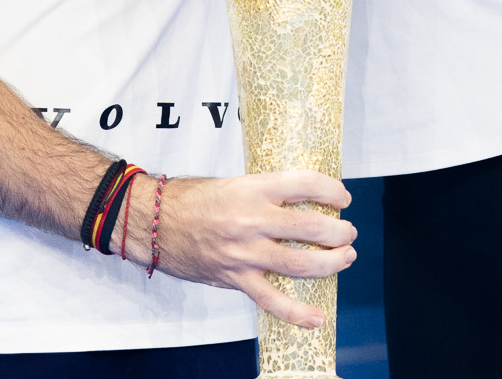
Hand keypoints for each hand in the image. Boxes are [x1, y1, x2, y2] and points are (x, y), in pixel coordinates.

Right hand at [144, 171, 356, 328]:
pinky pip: (271, 300)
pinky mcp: (235, 278)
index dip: (332, 191)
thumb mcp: (233, 183)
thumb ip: (265, 194)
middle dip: (339, 231)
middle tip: (348, 232)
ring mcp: (244, 253)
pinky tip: (317, 318)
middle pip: (310, 226)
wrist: (153, 223)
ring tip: (346, 257)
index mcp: (252, 189)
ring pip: (299, 263)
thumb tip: (301, 201)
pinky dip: (296, 313)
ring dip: (331, 263)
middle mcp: (251, 220)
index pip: (305, 184)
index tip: (342, 199)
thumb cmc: (191, 199)